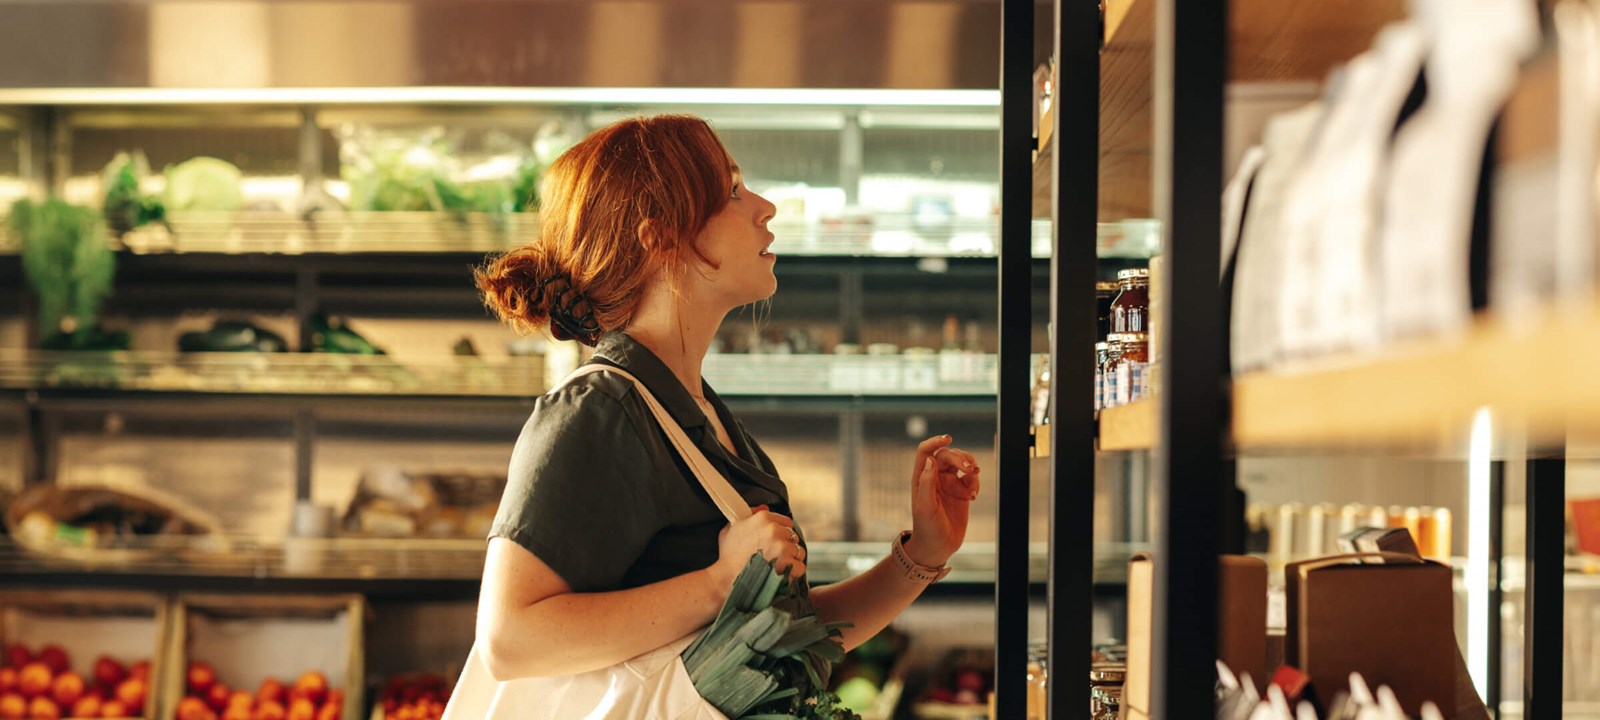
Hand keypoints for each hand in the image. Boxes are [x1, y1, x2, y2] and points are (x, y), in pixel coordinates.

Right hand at [710, 505, 806, 592]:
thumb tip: (764, 507)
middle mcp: (774, 529)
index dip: (780, 533)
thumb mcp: (731, 528)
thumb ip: (749, 514)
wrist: (727, 580)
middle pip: (793, 536)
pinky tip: (781, 575)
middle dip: (786, 546)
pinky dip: (794, 573)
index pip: (786, 522)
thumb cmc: (727, 556)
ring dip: (791, 559)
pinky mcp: (788, 563)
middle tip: (773, 556)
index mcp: (763, 518)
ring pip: (799, 551)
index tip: (773, 542)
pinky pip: (800, 567)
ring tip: (777, 567)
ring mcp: (782, 546)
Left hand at [907, 435, 980, 567]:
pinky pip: (970, 478)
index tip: (948, 438)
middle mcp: (934, 477)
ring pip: (961, 463)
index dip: (935, 441)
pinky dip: (975, 482)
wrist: (938, 547)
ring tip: (974, 479)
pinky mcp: (961, 492)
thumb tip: (932, 459)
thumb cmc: (927, 528)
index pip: (926, 451)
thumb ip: (927, 482)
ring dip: (970, 466)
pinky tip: (973, 495)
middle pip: (947, 455)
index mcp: (921, 478)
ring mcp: (948, 483)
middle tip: (971, 468)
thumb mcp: (925, 507)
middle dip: (960, 458)